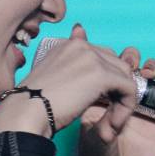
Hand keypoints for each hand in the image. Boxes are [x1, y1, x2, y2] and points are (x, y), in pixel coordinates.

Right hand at [0, 23, 137, 138]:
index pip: (103, 58)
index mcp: (70, 46)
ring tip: (108, 125)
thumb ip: (73, 61)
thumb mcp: (56, 76)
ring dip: (122, 105)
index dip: (107, 84)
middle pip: (118, 67)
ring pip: (126, 79)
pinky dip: (125, 110)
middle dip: (117, 94)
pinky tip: (110, 126)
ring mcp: (92, 58)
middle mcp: (82, 46)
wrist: (25, 112)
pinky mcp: (101, 75)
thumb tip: (80, 29)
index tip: (100, 105)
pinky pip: (129, 90)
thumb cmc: (34, 103)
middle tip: (107, 119)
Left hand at [79, 44, 154, 155]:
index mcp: (104, 102)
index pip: (109, 71)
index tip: (110, 58)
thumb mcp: (91, 129)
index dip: (111, 59)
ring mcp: (146, 112)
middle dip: (132, 60)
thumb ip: (97, 103)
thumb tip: (98, 81)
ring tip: (151, 72)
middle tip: (129, 65)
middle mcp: (125, 104)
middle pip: (134, 70)